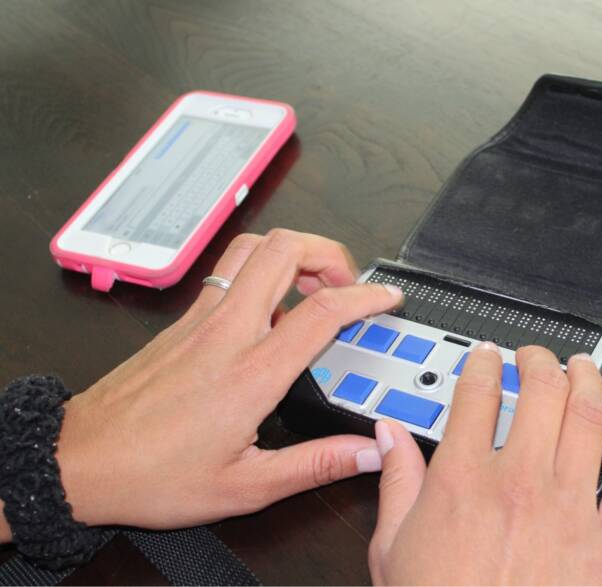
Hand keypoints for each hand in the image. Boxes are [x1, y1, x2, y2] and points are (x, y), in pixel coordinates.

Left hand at [51, 229, 401, 529]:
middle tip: (348, 282)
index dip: (365, 295)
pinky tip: (271, 309)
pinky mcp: (183, 320)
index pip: (322, 310)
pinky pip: (230, 271)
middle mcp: (227, 332)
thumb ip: (315, 465)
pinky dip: (262, 270)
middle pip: (284, 249)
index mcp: (251, 373)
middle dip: (329, 252)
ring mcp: (201, 319)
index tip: (386, 298)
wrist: (80, 461)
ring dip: (292, 251)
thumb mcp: (245, 488)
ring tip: (314, 284)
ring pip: (252, 248)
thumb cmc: (152, 475)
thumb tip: (368, 452)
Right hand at [368, 345, 601, 585]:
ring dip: (588, 381)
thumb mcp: (393, 550)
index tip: (488, 356)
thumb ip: (395, 482)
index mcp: (464, 479)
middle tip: (536, 355)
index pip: (477, 393)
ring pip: (588, 418)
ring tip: (583, 366)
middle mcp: (521, 481)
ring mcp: (570, 508)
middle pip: (540, 390)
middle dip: (539, 359)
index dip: (484, 362)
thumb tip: (388, 435)